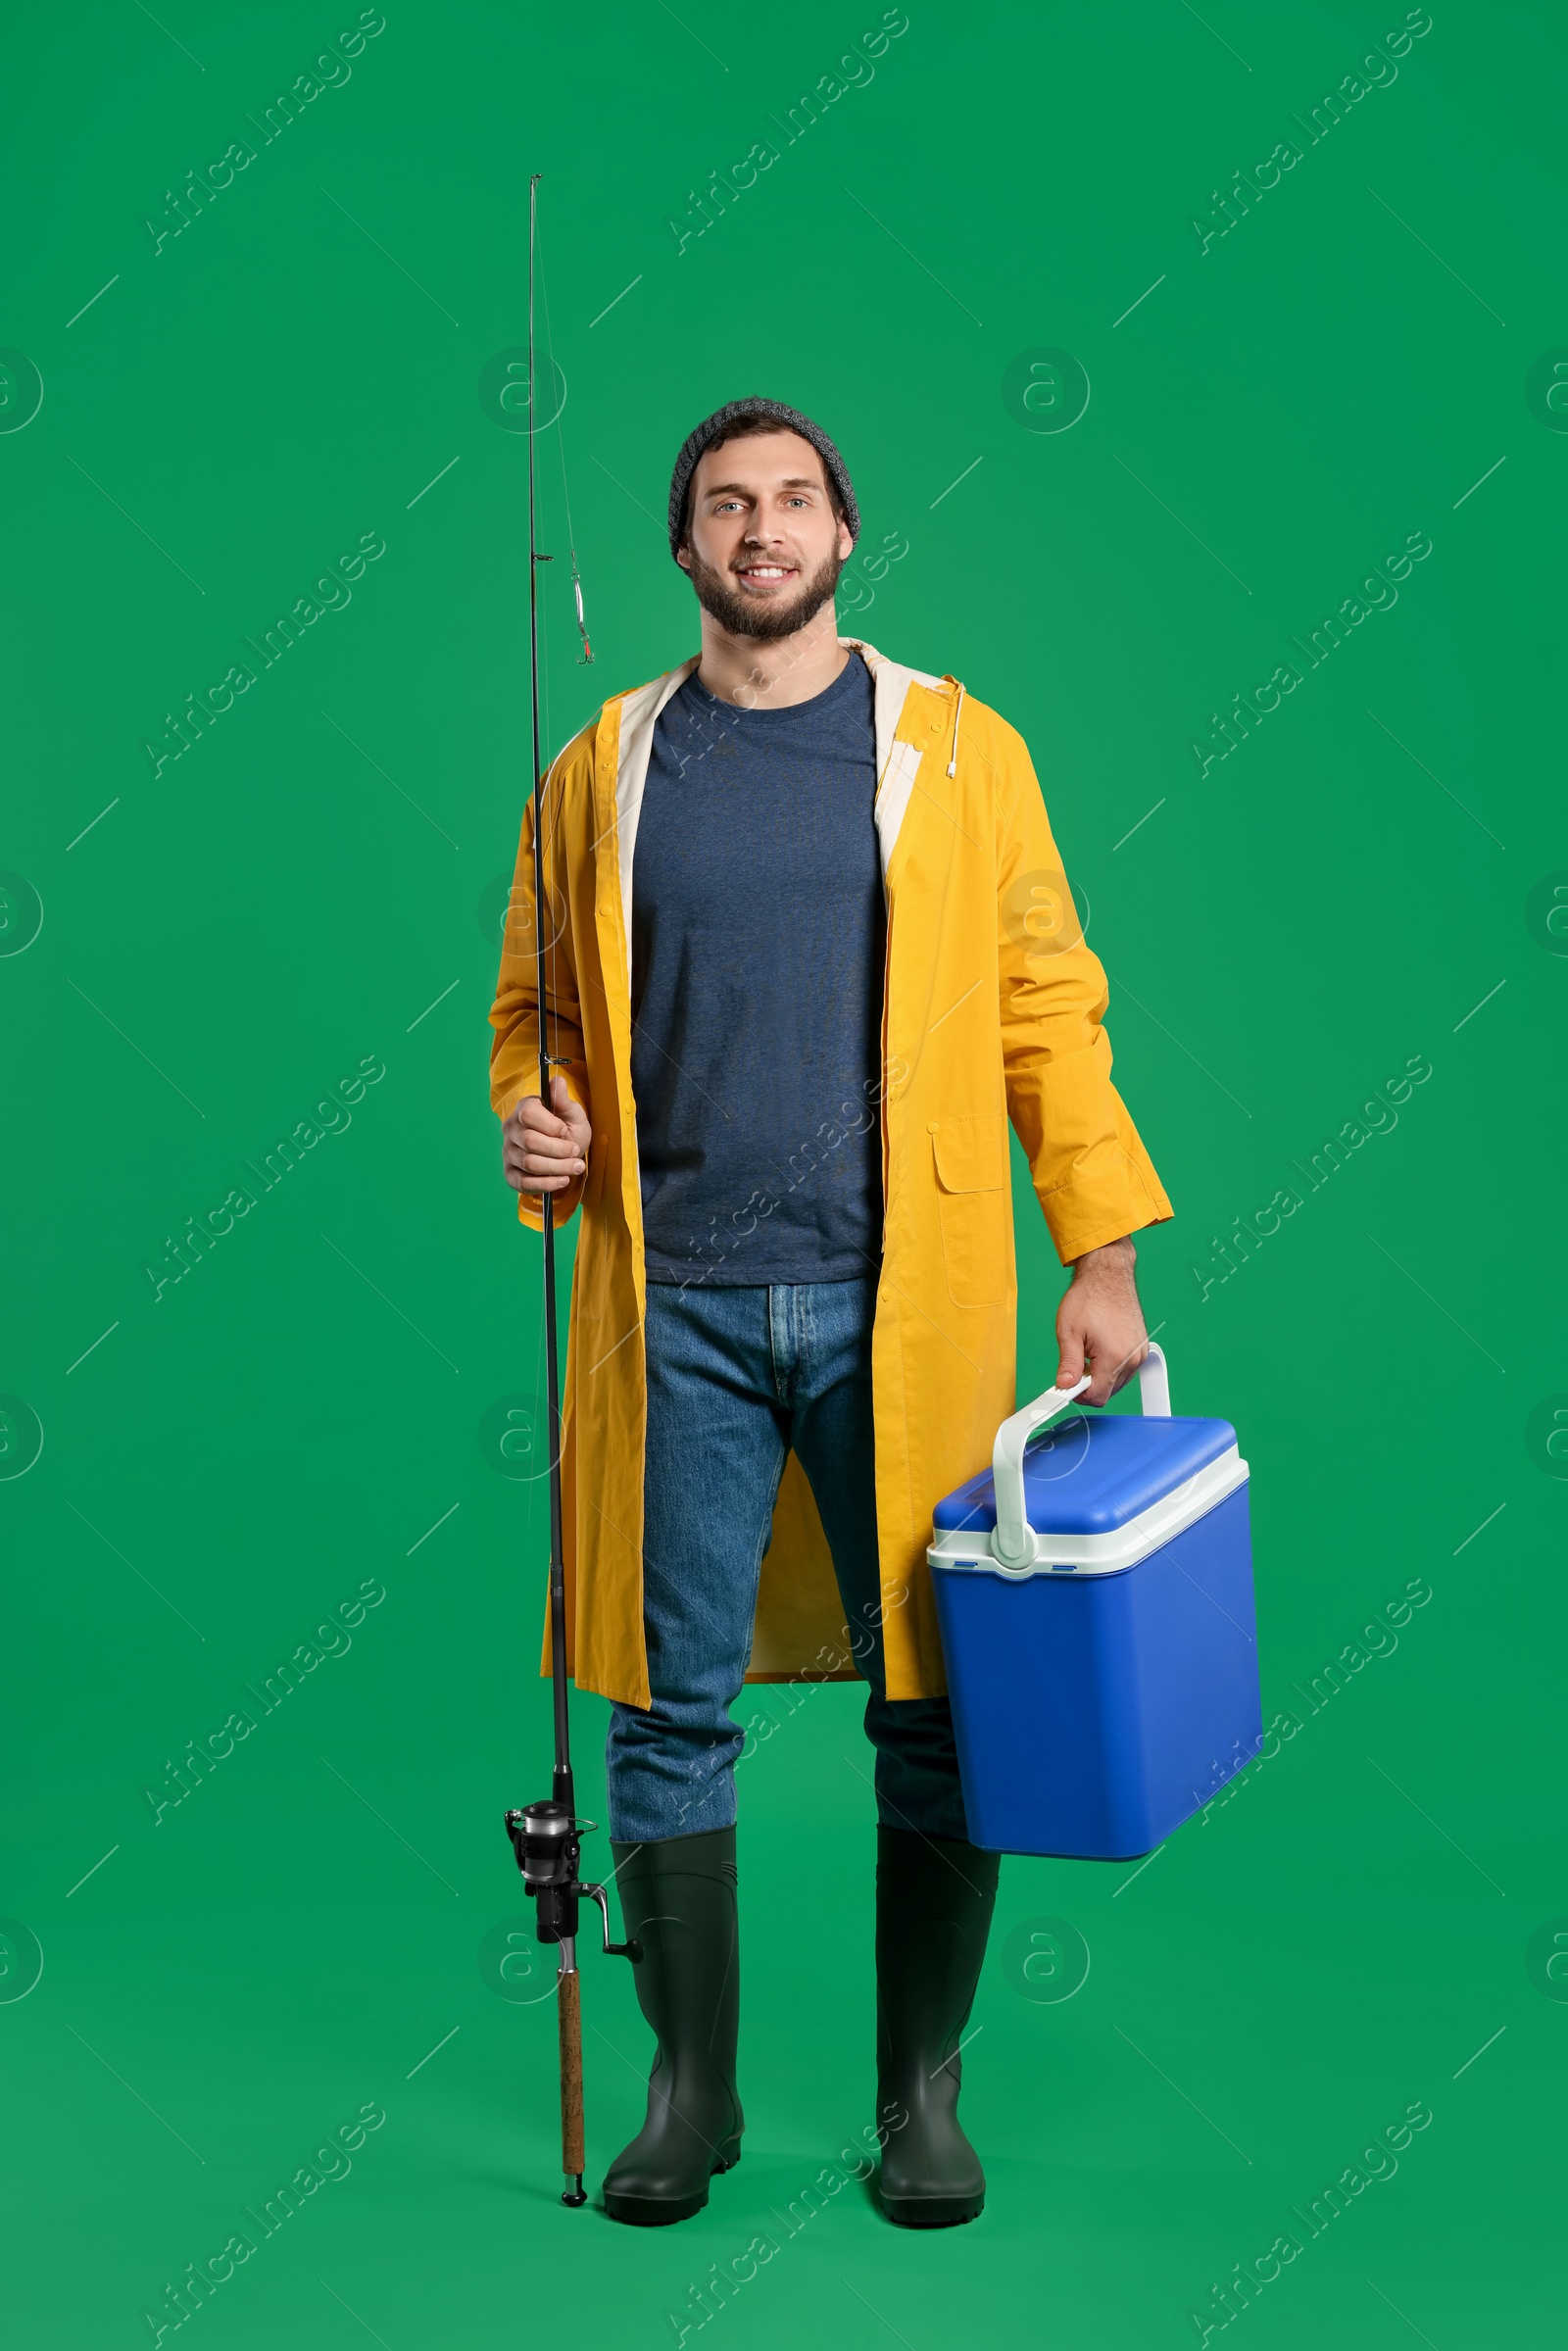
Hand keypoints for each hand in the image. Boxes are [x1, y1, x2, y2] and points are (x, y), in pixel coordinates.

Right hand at [502, 1074, 590, 1194]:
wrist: (566, 1153)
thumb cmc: (568, 1130)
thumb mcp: (572, 1113)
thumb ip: (563, 1099)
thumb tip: (558, 1080)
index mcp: (524, 1109)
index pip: (528, 1114)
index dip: (550, 1125)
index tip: (565, 1131)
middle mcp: (511, 1130)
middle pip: (530, 1142)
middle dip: (559, 1150)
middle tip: (576, 1151)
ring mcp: (508, 1153)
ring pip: (530, 1163)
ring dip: (558, 1168)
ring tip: (576, 1166)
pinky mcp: (510, 1174)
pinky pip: (523, 1183)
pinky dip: (546, 1184)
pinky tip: (562, 1180)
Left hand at [1055, 1236, 1147, 1407]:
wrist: (1108, 1275)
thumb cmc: (1089, 1297)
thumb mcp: (1069, 1332)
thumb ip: (1068, 1364)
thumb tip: (1064, 1386)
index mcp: (1114, 1357)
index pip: (1098, 1396)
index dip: (1078, 1395)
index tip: (1068, 1385)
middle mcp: (1132, 1358)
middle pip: (1108, 1391)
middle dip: (1089, 1383)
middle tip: (1075, 1362)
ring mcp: (1140, 1353)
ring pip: (1117, 1382)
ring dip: (1100, 1374)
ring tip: (1088, 1350)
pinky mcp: (1142, 1348)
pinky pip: (1125, 1369)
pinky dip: (1111, 1365)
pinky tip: (1100, 1347)